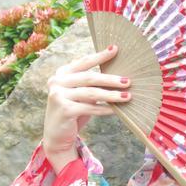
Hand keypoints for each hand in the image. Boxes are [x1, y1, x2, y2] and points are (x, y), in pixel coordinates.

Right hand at [43, 45, 130, 172]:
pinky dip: (105, 109)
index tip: (115, 49)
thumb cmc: (74, 110)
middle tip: (128, 81)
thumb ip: (91, 82)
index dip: (100, 56)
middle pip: (90, 77)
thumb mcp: (81, 93)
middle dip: (111, 79)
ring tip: (127, 96)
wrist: (57, 136)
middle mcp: (57, 81)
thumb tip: (118, 74)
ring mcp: (58, 95)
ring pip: (91, 93)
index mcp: (62, 73)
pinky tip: (116, 110)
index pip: (84, 62)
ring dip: (112, 95)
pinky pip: (90, 108)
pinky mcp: (63, 110)